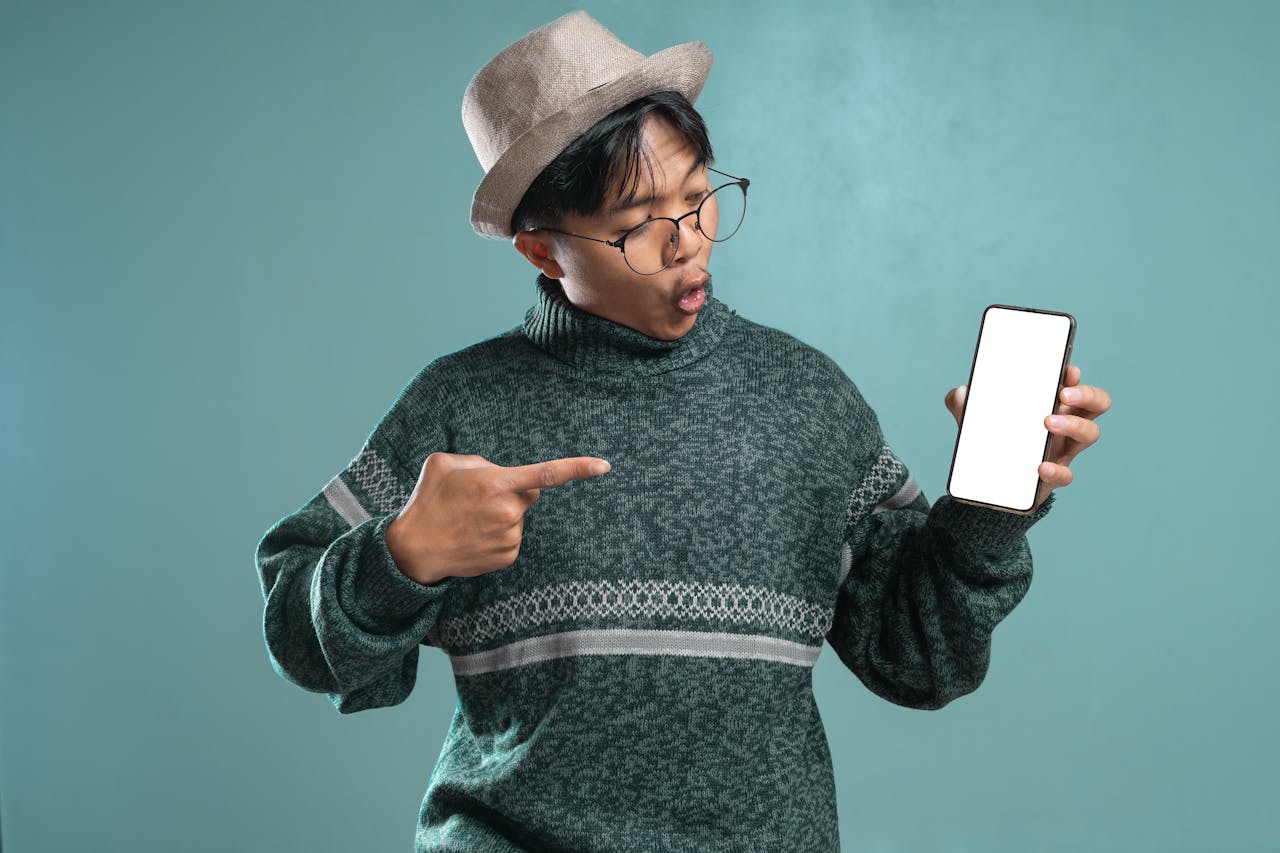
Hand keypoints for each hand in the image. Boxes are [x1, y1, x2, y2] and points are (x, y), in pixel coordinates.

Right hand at [385, 452, 611, 584]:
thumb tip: (498, 471)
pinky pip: (513, 537)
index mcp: (496, 484)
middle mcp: (508, 512)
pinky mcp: (507, 557)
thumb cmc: (427, 501)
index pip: (547, 474)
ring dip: (501, 515)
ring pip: (518, 517)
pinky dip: (498, 534)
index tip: (604, 466)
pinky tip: (474, 537)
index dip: (578, 468)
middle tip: (476, 499)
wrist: (413, 550)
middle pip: (528, 494)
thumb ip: (477, 460)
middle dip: (511, 491)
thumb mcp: (443, 464)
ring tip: (468, 521)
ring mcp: (509, 537)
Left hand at [944, 364, 1110, 510]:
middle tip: (1063, 394)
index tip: (1066, 370)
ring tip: (1049, 422)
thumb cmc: (994, 440)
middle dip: (1087, 394)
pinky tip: (1041, 466)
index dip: (1075, 376)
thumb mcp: (976, 419)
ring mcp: (1062, 451)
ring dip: (1074, 424)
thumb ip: (963, 403)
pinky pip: (1065, 475)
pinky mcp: (1052, 478)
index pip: (1074, 384)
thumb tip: (959, 393)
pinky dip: (1056, 470)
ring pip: (1089, 434)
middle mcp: (1063, 425)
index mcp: (1050, 405)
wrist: (989, 484)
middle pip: (1096, 404)